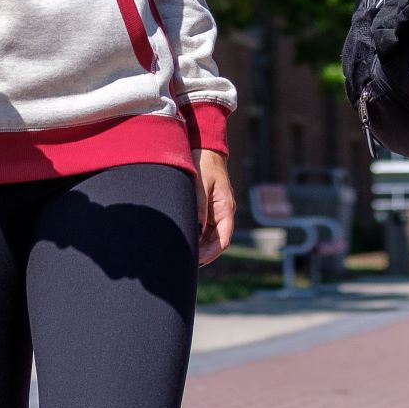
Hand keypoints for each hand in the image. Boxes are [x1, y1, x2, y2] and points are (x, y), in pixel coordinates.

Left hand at [193, 149, 235, 265]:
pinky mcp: (208, 206)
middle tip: (186, 260)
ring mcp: (216, 210)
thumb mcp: (200, 184)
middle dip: (204, 253)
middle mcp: (223, 212)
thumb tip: (197, 231)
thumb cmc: (204, 163)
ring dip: (199, 245)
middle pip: (217, 241)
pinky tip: (184, 238)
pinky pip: (204, 227)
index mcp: (226, 208)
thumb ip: (199, 207)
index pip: (224, 239)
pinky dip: (196, 235)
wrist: (204, 146)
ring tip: (182, 251)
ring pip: (210, 236)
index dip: (212, 253)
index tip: (197, 261)